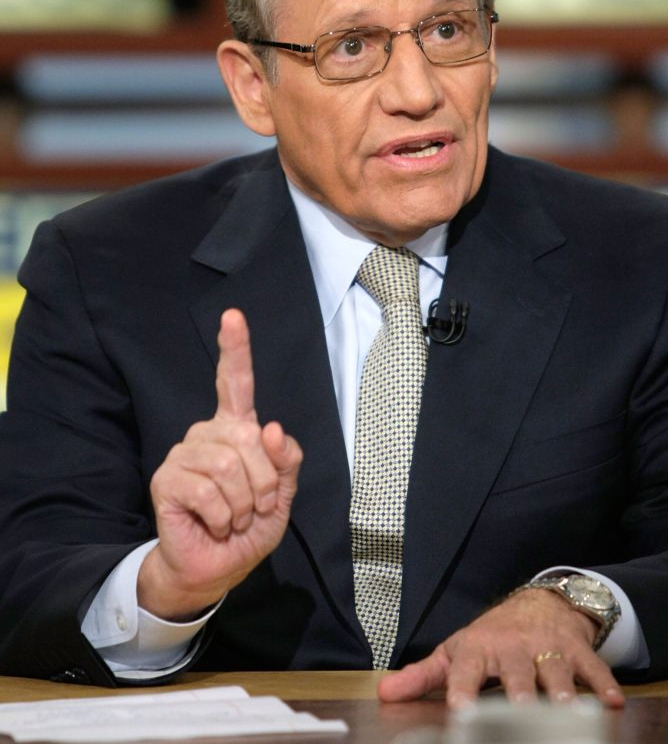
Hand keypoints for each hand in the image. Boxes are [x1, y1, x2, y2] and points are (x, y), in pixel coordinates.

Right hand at [138, 308, 302, 619]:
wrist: (216, 567)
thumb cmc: (249, 526)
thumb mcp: (282, 495)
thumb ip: (286, 461)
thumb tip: (274, 429)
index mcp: (236, 430)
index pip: (235, 382)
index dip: (235, 348)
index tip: (232, 316)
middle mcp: (207, 434)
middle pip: (249, 438)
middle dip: (264, 482)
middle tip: (256, 508)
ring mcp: (184, 454)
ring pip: (228, 465)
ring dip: (243, 503)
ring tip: (234, 517)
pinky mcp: (166, 479)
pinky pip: (207, 491)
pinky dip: (223, 517)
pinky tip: (215, 524)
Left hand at [378, 588, 624, 708]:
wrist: (538, 603)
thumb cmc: (491, 637)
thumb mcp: (455, 652)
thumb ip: (423, 677)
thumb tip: (384, 693)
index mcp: (478, 649)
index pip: (467, 670)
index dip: (463, 690)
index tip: (461, 711)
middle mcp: (513, 647)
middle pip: (517, 671)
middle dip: (520, 692)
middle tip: (522, 710)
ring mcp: (547, 647)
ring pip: (555, 670)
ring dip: (563, 690)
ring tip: (567, 709)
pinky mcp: (576, 650)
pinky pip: (593, 667)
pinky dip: (604, 682)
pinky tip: (614, 702)